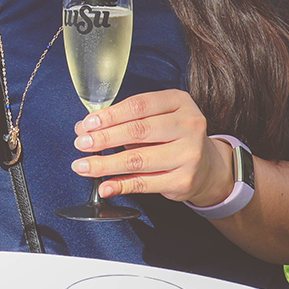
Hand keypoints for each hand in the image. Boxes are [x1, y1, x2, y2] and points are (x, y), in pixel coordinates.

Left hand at [73, 89, 227, 206]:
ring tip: (84, 166)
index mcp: (179, 102)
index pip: (138, 106)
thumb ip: (125, 120)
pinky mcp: (183, 180)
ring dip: (105, 164)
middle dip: (104, 139)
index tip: (87, 124)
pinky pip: (145, 183)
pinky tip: (104, 186)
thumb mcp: (156, 118)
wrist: (207, 166)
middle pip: (137, 131)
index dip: (110, 115)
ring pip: (138, 159)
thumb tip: (85, 128)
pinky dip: (120, 185)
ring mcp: (188, 154)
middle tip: (81, 143)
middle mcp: (188, 126)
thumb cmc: (173, 136)